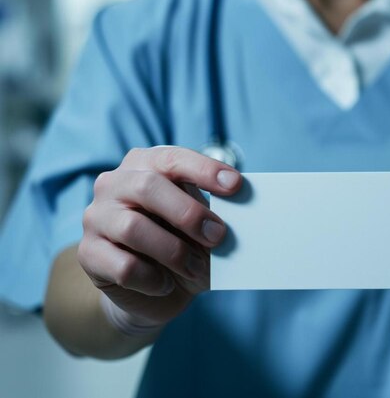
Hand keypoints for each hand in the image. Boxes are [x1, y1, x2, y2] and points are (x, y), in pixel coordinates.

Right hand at [78, 146, 240, 332]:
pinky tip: (165, 284)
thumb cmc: (183, 245)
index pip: (172, 159)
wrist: (156, 289)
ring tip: (194, 268)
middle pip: (148, 186)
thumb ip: (213, 214)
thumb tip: (241, 212)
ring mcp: (96, 217)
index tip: (236, 186)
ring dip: (174, 252)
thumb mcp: (202, 226)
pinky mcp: (88, 254)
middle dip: (189, 213)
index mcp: (145, 165)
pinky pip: (124, 266)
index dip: (204, 170)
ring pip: (133, 228)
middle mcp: (114, 184)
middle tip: (218, 236)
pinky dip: (154, 279)